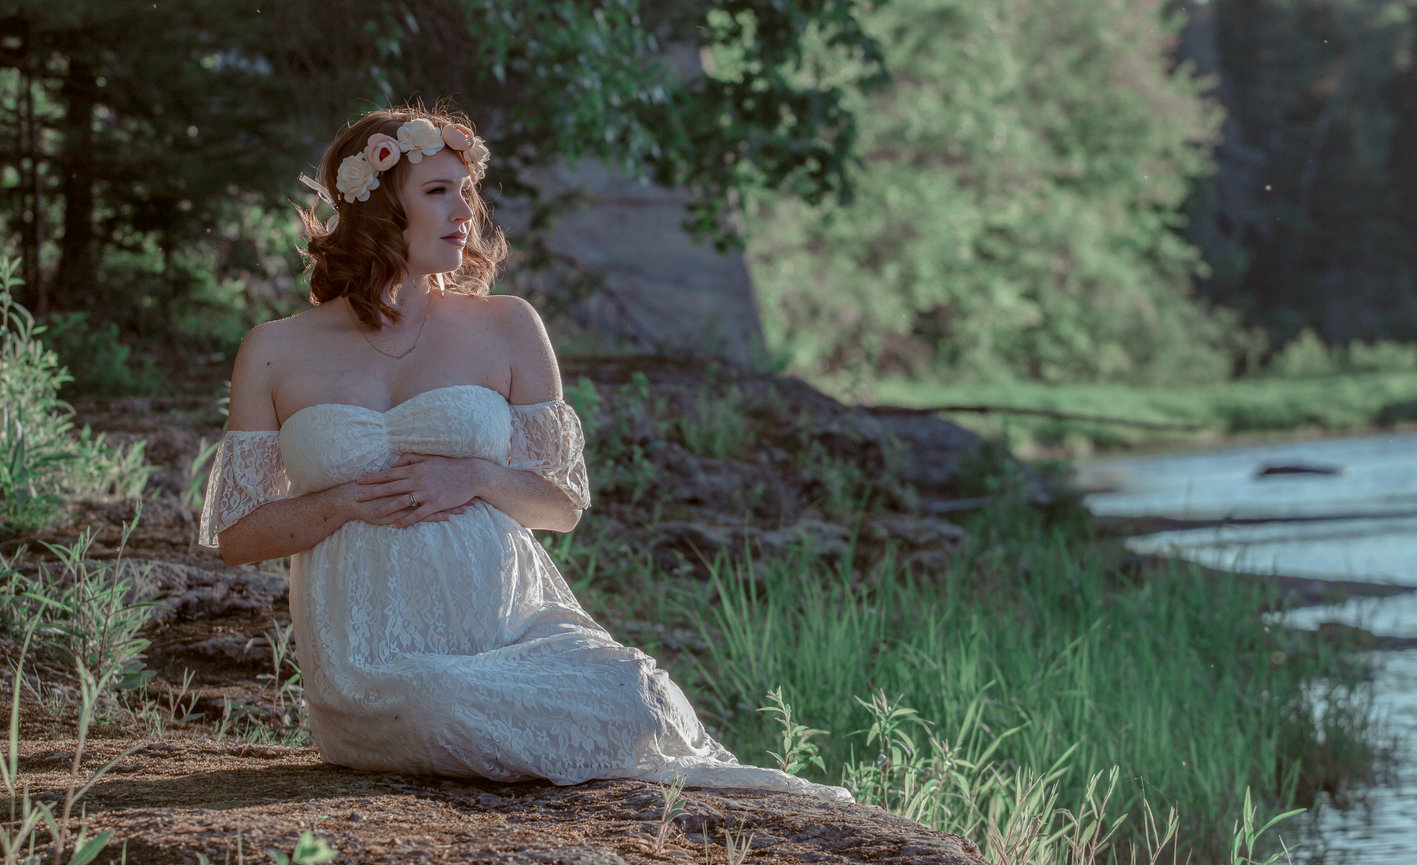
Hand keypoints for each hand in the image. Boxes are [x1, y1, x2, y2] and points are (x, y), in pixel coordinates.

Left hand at [355, 454, 487, 527]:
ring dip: (386, 508)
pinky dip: (407, 519)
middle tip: (357, 497)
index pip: (390, 473)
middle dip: (373, 492)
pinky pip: (418, 513)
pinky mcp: (436, 504)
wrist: (471, 474)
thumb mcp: (429, 458)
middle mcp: (419, 480)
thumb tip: (395, 464)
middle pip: (391, 487)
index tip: (360, 480)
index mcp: (416, 469)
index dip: (374, 477)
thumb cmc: (450, 465)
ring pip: (402, 501)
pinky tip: (396, 524)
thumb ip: (410, 459)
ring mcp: (427, 493)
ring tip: (373, 514)